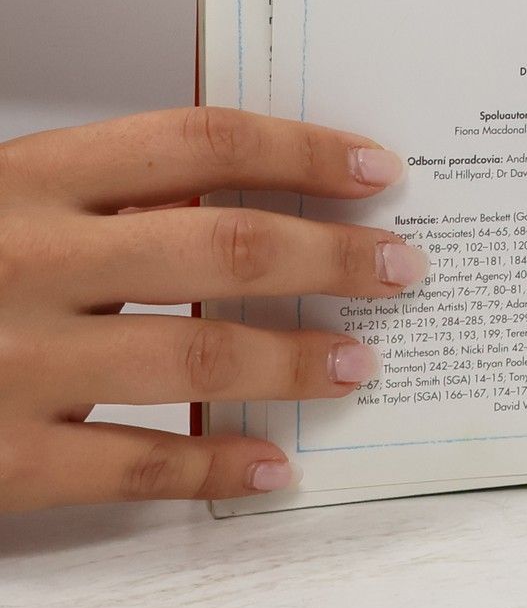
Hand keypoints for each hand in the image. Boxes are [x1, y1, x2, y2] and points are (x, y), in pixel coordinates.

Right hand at [0, 107, 427, 510]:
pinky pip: (131, 464)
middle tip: (405, 267)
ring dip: (296, 360)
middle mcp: (25, 257)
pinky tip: (271, 465)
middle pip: (226, 246)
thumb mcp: (3, 200)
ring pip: (196, 355)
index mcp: (26, 176)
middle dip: (334, 258)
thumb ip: (105, 194)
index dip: (302, 149)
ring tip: (361, 362)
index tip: (376, 168)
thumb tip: (248, 189)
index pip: (200, 141)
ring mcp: (9, 362)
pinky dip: (214, 466)